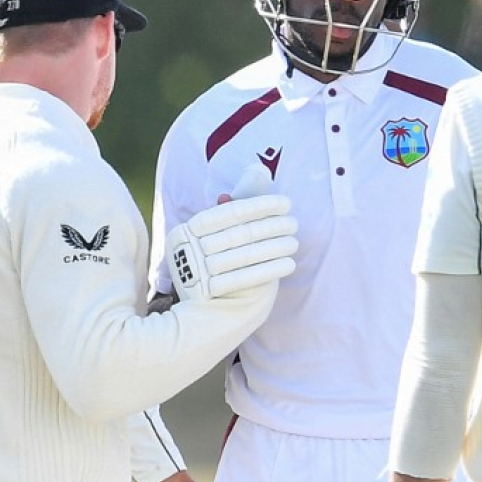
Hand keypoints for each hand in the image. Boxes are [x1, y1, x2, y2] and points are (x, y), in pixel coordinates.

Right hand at [165, 195, 297, 301]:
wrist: (201, 309)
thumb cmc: (215, 261)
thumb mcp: (218, 234)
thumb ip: (236, 205)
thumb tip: (258, 172)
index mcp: (188, 229)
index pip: (229, 213)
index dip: (259, 206)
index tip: (285, 204)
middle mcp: (187, 248)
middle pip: (237, 235)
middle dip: (270, 228)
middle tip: (295, 225)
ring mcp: (194, 272)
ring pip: (242, 256)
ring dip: (274, 248)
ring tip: (295, 243)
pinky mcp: (207, 294)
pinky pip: (243, 279)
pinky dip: (269, 270)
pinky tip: (289, 264)